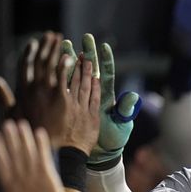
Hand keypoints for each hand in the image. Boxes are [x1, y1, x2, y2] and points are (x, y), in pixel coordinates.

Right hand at [0, 32, 82, 145]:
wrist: (53, 154)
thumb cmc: (31, 137)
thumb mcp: (12, 117)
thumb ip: (4, 97)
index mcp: (23, 94)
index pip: (24, 67)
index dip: (29, 53)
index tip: (34, 42)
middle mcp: (37, 92)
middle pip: (42, 63)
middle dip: (47, 47)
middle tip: (52, 35)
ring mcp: (53, 97)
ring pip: (57, 69)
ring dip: (59, 53)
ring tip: (63, 42)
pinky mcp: (69, 102)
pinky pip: (70, 80)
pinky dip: (69, 67)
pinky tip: (72, 57)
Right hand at [0, 120, 69, 191]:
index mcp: (9, 188)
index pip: (0, 163)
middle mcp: (21, 179)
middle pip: (14, 154)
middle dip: (10, 138)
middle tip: (7, 124)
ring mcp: (36, 177)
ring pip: (28, 152)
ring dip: (24, 137)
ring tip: (21, 124)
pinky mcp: (49, 177)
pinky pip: (44, 157)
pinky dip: (41, 144)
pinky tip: (39, 133)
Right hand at [62, 34, 141, 166]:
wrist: (100, 153)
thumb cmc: (112, 139)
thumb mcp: (121, 124)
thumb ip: (125, 109)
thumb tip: (134, 96)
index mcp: (107, 97)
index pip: (107, 74)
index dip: (105, 60)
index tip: (104, 46)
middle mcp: (96, 95)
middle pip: (92, 70)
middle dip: (88, 54)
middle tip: (85, 38)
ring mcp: (82, 99)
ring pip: (77, 75)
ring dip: (72, 61)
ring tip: (66, 45)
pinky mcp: (71, 105)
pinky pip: (65, 88)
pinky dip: (62, 76)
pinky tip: (56, 64)